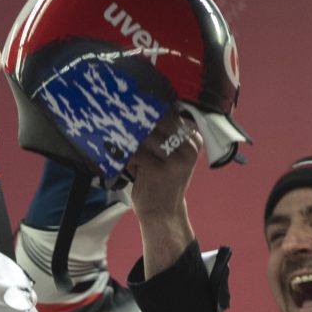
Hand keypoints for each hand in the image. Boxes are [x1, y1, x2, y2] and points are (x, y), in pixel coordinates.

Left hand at [129, 109, 201, 276]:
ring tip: (117, 133)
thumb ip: (163, 134)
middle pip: (159, 120)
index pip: (173, 112)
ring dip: (128, 135)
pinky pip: (135, 152)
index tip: (134, 98)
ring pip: (145, 135)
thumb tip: (137, 106)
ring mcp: (176, 160)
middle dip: (137, 116)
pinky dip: (124, 152)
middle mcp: (189, 148)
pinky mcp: (159, 171)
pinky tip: (119, 154)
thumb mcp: (171, 156)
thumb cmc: (162, 181)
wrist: (163, 213)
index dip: (152, 104)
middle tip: (118, 110)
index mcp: (194, 140)